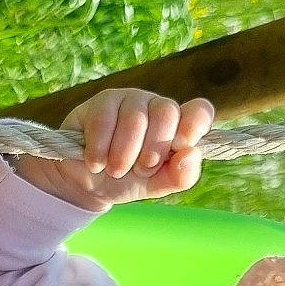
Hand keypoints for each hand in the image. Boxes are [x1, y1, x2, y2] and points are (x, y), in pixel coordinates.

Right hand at [12, 88, 213, 212]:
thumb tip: (191, 154)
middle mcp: (156, 107)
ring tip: (114, 171)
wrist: (85, 182)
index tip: (181, 146)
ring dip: (124, 154)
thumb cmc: (126, 180)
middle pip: (166, 112)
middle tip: (139, 170)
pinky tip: (95, 163)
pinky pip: (105, 121)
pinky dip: (100, 150)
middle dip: (152, 150)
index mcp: (177, 125)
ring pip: (135, 118)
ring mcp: (129, 100)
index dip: (194, 124)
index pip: (199, 111)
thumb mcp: (155, 185)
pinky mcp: (102, 102)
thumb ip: (180, 176)